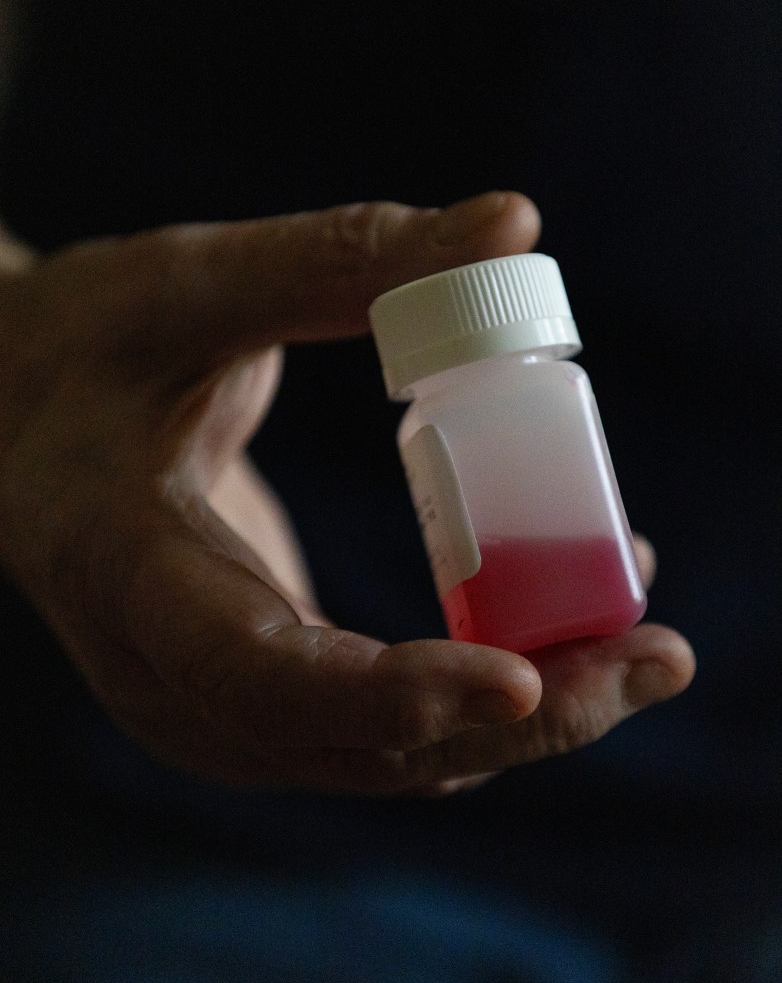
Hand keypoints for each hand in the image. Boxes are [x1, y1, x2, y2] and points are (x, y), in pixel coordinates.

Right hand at [0, 193, 693, 793]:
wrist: (13, 414)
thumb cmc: (91, 337)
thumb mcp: (198, 280)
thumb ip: (349, 256)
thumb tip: (516, 220)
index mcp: (122, 560)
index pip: (255, 667)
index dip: (390, 689)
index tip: (525, 675)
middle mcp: (161, 669)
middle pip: (355, 746)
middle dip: (520, 718)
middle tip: (658, 655)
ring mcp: (207, 700)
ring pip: (384, 761)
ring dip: (525, 719)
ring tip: (642, 646)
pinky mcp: (255, 695)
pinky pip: (382, 731)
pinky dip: (484, 696)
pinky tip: (570, 626)